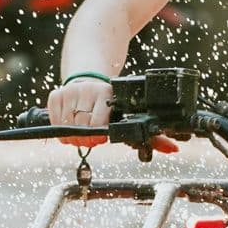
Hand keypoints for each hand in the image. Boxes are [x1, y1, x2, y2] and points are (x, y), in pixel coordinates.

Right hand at [47, 79, 178, 151]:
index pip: (96, 125)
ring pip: (65, 125)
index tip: (99, 140)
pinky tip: (69, 125)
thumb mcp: (130, 115)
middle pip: (80, 128)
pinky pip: (53, 118)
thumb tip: (173, 149)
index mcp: (107, 94)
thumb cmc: (113, 104)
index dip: (96, 137)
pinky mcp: (56, 93)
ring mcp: (70, 91)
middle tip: (90, 140)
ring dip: (72, 136)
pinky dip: (60, 127)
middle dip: (85, 139)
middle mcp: (87, 90)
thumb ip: (153, 136)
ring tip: (81, 134)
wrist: (90, 77)